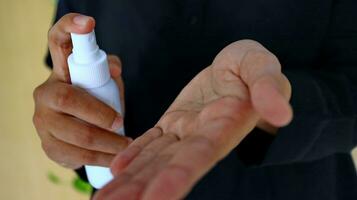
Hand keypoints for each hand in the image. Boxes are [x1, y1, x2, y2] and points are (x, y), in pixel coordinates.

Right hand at [32, 13, 130, 168]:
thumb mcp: (106, 82)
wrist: (79, 130)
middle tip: (122, 123)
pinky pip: (75, 155)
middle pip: (69, 99)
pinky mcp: (48, 145)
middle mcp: (45, 93)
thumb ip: (110, 69)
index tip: (88, 23)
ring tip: (127, 147)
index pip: (58, 42)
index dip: (70, 28)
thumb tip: (114, 69)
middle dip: (100, 114)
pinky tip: (114, 159)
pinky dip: (100, 158)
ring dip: (107, 143)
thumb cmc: (96, 99)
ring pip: (76, 134)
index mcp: (61, 70)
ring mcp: (43, 121)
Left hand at [94, 40, 291, 199]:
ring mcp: (185, 131)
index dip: (177, 177)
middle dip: (141, 189)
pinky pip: (151, 142)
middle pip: (168, 166)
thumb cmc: (251, 67)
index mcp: (225, 124)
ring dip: (130, 180)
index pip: (199, 155)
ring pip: (154, 158)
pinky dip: (134, 156)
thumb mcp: (263, 66)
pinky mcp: (173, 123)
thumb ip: (269, 87)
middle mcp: (202, 136)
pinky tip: (116, 171)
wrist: (234, 69)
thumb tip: (280, 114)